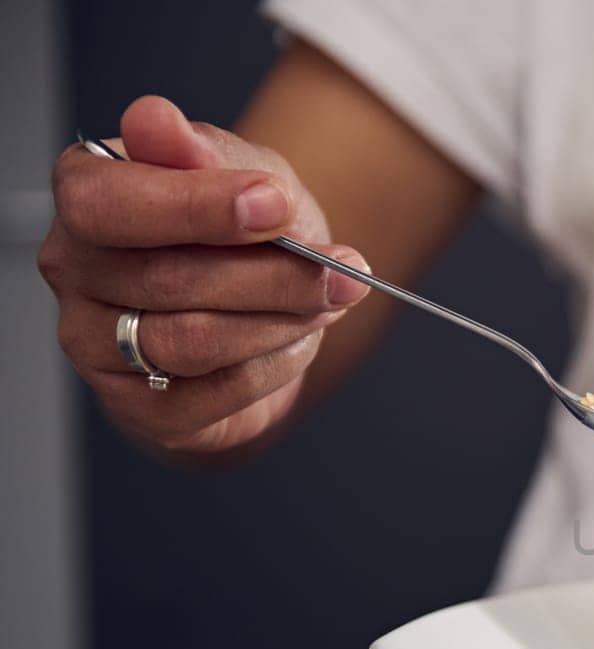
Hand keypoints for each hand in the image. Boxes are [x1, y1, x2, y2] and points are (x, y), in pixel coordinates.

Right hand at [37, 95, 369, 455]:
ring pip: (195, 341)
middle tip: (344, 269)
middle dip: (273, 275)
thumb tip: (155, 121)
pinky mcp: (141, 406)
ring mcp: (96, 344)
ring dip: (282, 321)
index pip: (107, 204)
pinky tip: (296, 340)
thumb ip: (206, 153)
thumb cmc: (246, 230)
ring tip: (328, 302)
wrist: (267, 303)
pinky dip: (275, 365)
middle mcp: (74, 270)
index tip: (275, 203)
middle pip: (168, 280)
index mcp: (85, 195)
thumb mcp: (245, 173)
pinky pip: (218, 392)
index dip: (195, 208)